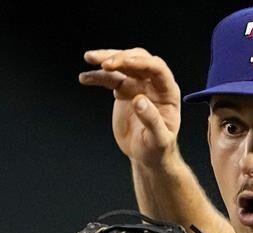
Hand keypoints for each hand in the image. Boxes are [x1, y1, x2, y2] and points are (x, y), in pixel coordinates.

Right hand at [79, 48, 181, 167]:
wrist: (146, 154)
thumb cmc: (157, 149)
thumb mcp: (158, 139)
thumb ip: (152, 120)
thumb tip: (139, 100)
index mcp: (167, 92)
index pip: (157, 69)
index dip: (141, 63)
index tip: (125, 63)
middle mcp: (153, 84)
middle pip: (138, 60)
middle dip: (121, 58)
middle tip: (104, 64)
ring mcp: (138, 85)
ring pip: (122, 65)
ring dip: (106, 59)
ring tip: (89, 58)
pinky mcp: (124, 91)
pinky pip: (110, 78)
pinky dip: (97, 76)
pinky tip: (84, 78)